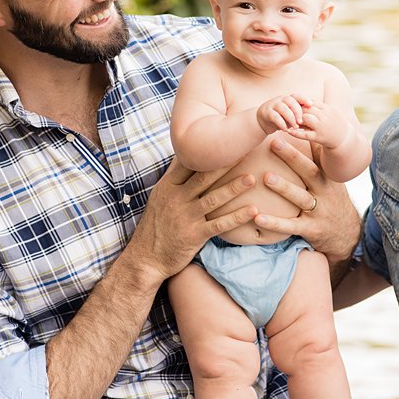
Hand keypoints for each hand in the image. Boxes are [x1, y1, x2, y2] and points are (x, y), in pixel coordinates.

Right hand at [127, 158, 258, 282]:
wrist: (146, 258)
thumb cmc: (156, 225)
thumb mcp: (159, 197)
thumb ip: (174, 178)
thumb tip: (185, 155)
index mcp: (168, 187)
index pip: (187, 163)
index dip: (206, 151)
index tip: (224, 139)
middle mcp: (176, 199)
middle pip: (204, 177)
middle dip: (225, 164)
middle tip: (244, 151)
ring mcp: (185, 217)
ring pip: (213, 199)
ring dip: (234, 188)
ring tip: (252, 178)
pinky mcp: (195, 235)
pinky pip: (219, 224)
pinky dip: (236, 217)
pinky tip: (252, 210)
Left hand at [252, 138, 358, 262]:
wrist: (347, 235)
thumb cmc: (332, 202)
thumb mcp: (332, 181)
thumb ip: (320, 161)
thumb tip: (310, 135)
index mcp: (328, 179)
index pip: (317, 158)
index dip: (306, 143)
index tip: (291, 127)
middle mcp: (325, 193)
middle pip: (309, 172)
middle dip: (292, 157)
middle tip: (274, 143)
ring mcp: (318, 212)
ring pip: (300, 198)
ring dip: (284, 187)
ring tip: (266, 177)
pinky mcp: (310, 230)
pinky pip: (291, 226)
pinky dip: (274, 223)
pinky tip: (257, 217)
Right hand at [257, 94, 309, 134]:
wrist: (261, 122)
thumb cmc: (279, 119)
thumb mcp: (289, 115)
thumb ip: (297, 114)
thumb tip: (313, 117)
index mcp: (286, 99)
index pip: (296, 96)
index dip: (304, 99)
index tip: (311, 105)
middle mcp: (279, 100)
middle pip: (290, 101)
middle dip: (297, 111)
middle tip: (301, 122)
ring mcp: (272, 105)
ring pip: (282, 108)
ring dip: (290, 118)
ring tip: (294, 127)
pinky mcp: (266, 113)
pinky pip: (275, 116)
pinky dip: (281, 123)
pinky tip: (285, 129)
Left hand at [282, 98, 351, 148]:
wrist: (345, 139)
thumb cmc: (335, 124)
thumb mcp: (330, 112)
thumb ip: (319, 106)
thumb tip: (306, 101)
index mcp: (327, 109)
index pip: (311, 102)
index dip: (301, 103)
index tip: (293, 104)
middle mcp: (325, 116)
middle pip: (307, 109)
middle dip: (297, 110)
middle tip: (287, 112)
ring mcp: (322, 127)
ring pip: (306, 119)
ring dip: (296, 119)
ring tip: (288, 121)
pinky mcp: (319, 137)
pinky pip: (305, 134)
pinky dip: (296, 133)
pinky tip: (288, 131)